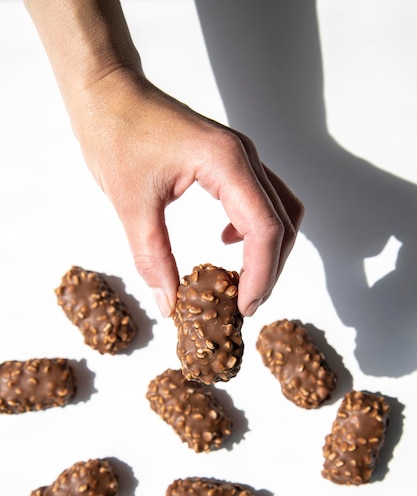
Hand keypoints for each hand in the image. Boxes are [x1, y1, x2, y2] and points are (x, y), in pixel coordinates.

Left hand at [74, 70, 303, 316]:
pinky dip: (255, 229)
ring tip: (244, 281)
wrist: (107, 93)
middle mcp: (243, 157)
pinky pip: (261, 199)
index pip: (265, 228)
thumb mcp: (131, 204)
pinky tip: (226, 242)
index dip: (261, 273)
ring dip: (268, 249)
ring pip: (279, 210)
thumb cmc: (116, 134)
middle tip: (247, 303)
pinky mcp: (230, 160)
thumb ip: (153, 258)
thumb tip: (169, 304)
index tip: (244, 306)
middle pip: (282, 222)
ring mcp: (241, 156)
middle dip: (270, 268)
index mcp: (225, 163)